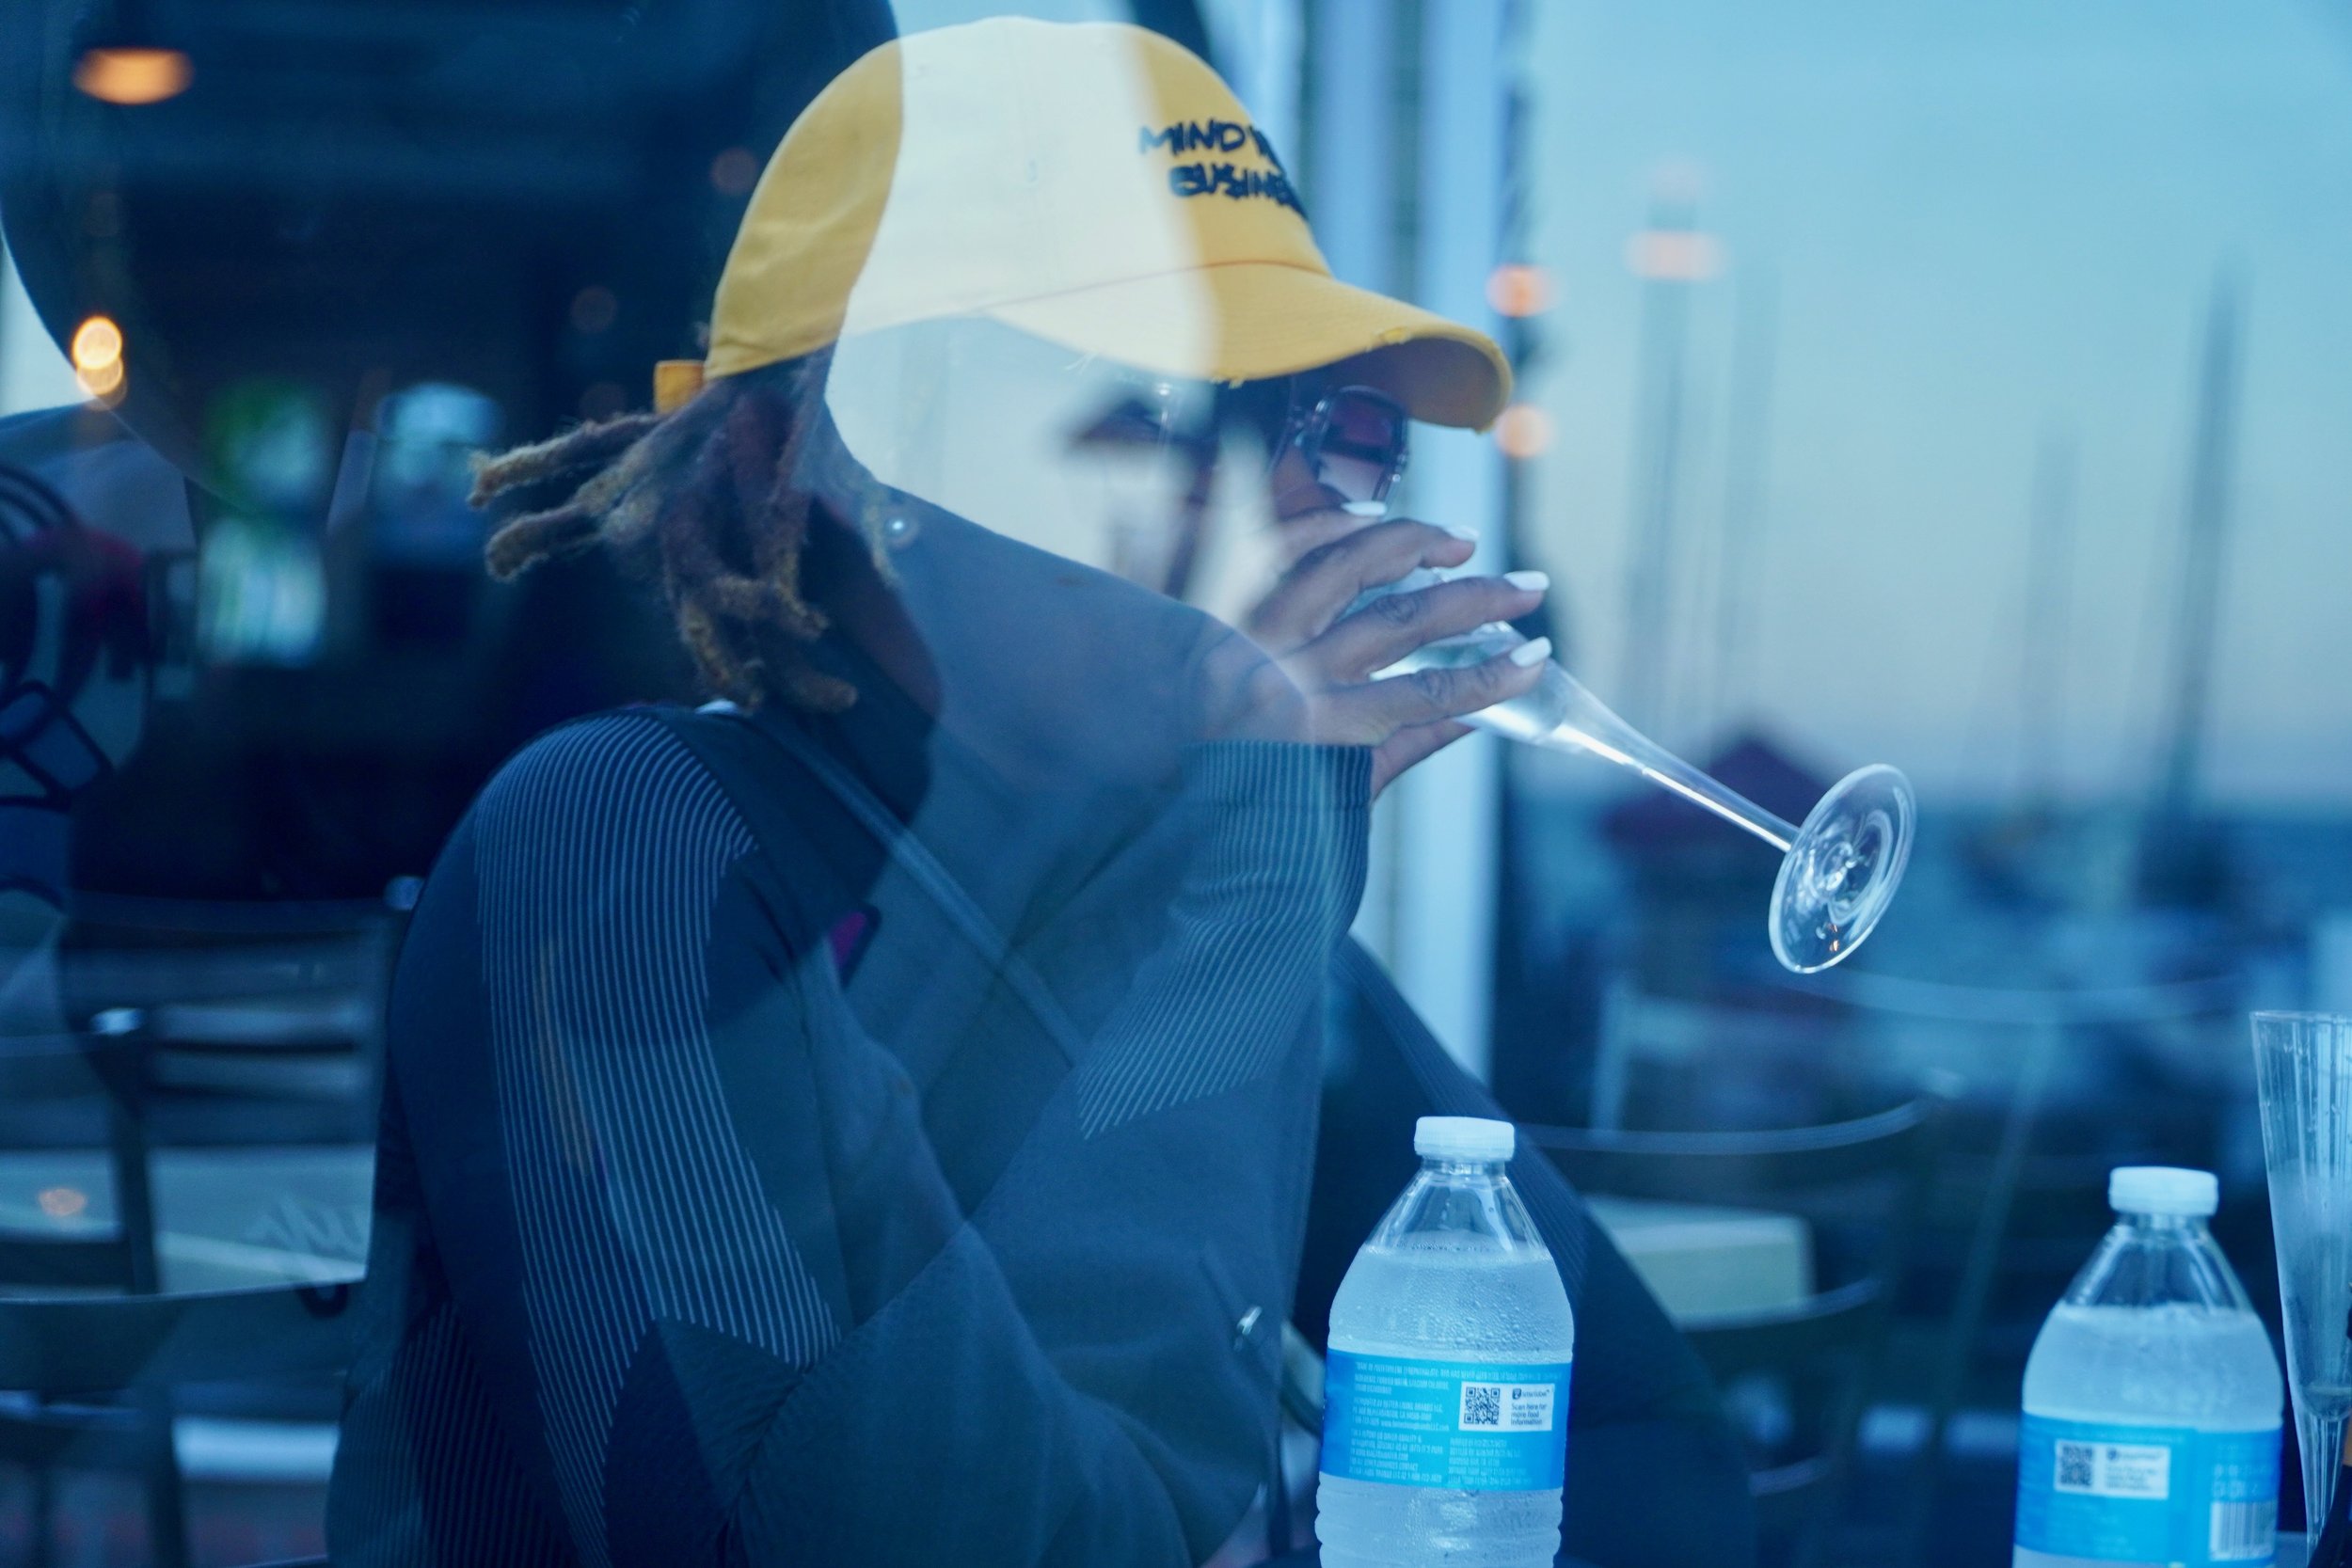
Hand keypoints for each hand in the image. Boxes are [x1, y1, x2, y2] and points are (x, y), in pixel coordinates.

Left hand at [1218, 509, 1549, 796]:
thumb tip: (1477, 717)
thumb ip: (1401, 748)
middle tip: (1528, 587)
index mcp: (1312, 733)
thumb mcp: (1328, 791)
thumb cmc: (1244, 799)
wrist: (1147, 782)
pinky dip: (1330, 524)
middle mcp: (1281, 674)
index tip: (1538, 656)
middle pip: (1399, 620)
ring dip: (1412, 545)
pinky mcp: (1219, 600)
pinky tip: (1378, 520)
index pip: (1423, 695)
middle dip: (1477, 599)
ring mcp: (1248, 630)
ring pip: (1345, 566)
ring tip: (1462, 542)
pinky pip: (1280, 545)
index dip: (1489, 676)